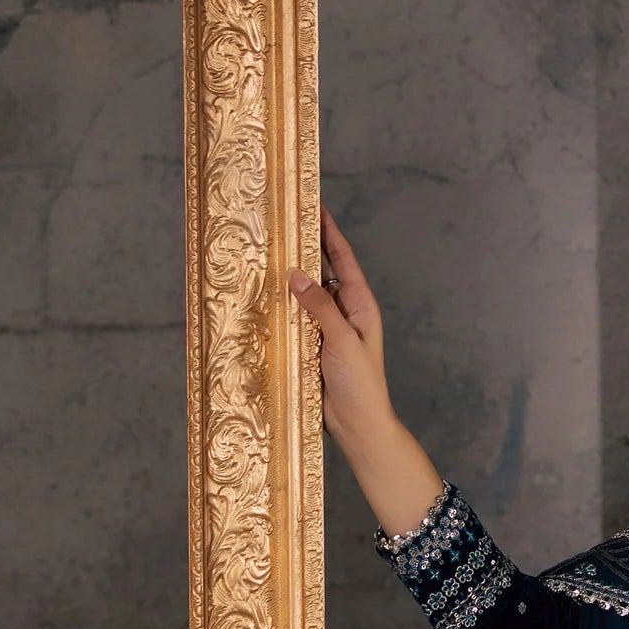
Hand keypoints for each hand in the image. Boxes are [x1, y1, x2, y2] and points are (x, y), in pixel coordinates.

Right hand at [289, 208, 441, 534]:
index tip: (315, 205)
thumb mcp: (342, 341)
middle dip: (307, 245)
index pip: (343, 258)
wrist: (359, 424)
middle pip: (324, 270)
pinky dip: (284, 302)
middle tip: (284, 221)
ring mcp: (329, 327)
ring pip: (308, 292)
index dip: (329, 230)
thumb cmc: (360, 384)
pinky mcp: (314, 344)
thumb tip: (297, 275)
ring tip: (272, 249)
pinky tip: (268, 293)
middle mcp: (345, 310)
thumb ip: (320, 308)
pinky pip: (297, 316)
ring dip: (293, 273)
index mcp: (360, 303)